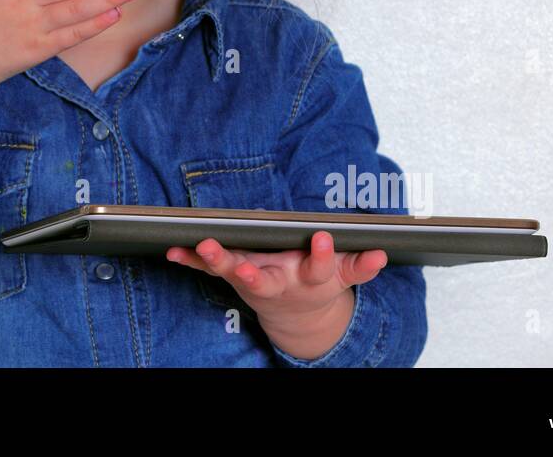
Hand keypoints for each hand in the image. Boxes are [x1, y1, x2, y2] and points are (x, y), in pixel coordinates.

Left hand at [166, 232, 386, 326]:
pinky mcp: (234, 278)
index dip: (324, 254)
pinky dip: (190, 262)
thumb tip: (380, 254)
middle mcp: (278, 282)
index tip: (325, 238)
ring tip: (203, 247)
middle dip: (254, 274)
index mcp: (309, 278)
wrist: (297, 313)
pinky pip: (208, 271)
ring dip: (217, 261)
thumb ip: (359, 266)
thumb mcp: (343, 276)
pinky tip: (172, 252)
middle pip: (265, 280)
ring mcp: (253, 281)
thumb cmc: (317, 280)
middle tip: (243, 269)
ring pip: (233, 273)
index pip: (320, 266)